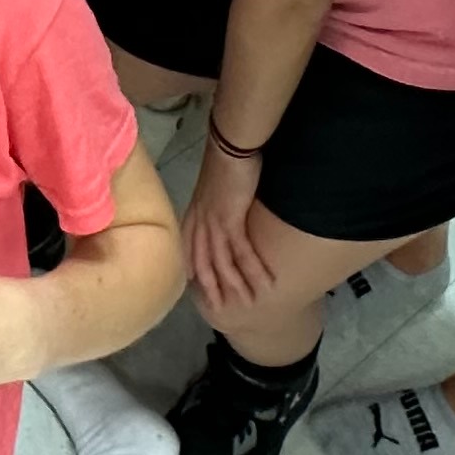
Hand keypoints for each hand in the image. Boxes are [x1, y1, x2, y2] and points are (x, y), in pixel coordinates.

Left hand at [181, 136, 272, 318]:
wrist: (231, 144)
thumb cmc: (226, 162)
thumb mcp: (215, 190)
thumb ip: (216, 207)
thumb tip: (225, 218)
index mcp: (193, 217)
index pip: (190, 253)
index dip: (195, 274)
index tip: (200, 292)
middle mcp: (199, 225)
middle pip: (204, 266)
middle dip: (213, 290)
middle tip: (222, 310)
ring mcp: (213, 224)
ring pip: (223, 265)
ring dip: (237, 286)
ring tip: (249, 303)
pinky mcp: (230, 220)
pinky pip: (241, 253)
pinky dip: (253, 270)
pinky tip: (264, 283)